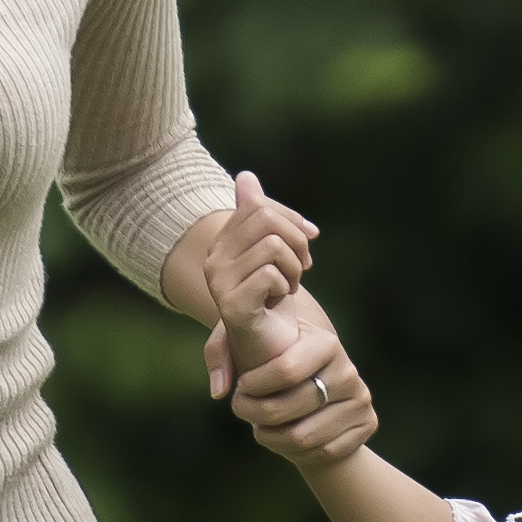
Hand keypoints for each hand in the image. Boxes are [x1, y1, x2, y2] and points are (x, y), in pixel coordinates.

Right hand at [154, 163, 321, 330]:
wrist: (274, 345)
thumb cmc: (273, 297)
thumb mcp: (272, 251)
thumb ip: (259, 217)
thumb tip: (245, 176)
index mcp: (222, 242)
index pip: (258, 204)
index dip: (291, 219)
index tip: (308, 238)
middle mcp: (213, 260)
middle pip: (265, 219)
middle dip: (296, 241)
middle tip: (301, 266)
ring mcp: (219, 283)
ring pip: (272, 246)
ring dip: (294, 268)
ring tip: (289, 286)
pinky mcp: (231, 306)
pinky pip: (270, 274)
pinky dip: (286, 287)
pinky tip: (279, 300)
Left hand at [218, 286, 377, 465]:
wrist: (315, 373)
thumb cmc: (271, 356)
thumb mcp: (244, 340)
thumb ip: (220, 351)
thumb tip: (219, 390)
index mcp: (324, 342)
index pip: (285, 370)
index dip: (254, 386)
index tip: (241, 386)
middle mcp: (347, 371)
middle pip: (289, 409)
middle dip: (254, 414)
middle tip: (242, 408)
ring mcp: (360, 399)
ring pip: (303, 438)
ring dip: (271, 438)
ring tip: (260, 425)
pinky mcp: (367, 424)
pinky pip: (323, 452)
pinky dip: (295, 453)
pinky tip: (285, 436)